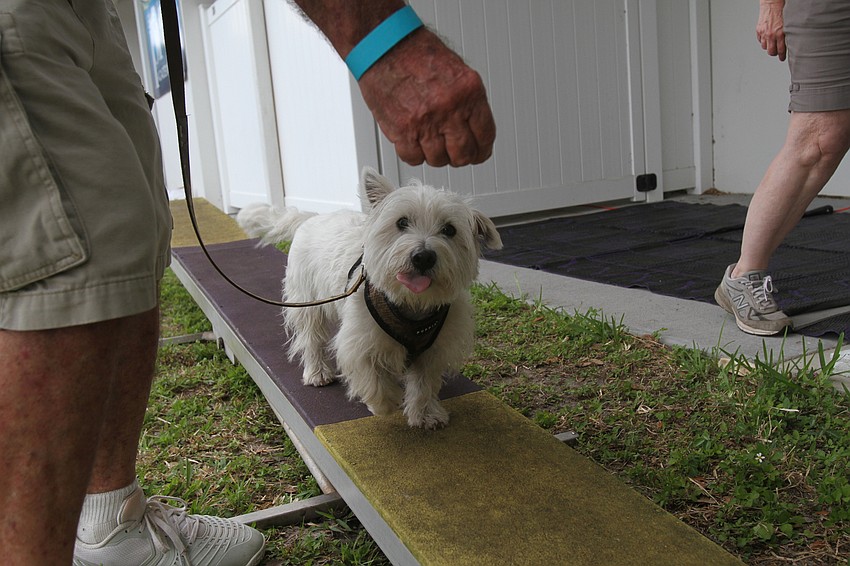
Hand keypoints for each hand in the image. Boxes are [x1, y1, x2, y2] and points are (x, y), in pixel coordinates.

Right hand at [357, 29, 495, 167]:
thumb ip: (468, 101)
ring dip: (435, 155)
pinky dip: (413, 154)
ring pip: (438, 160)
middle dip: (460, 157)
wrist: (384, 46)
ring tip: (430, 142)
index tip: (478, 153)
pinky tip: (413, 142)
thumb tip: (474, 128)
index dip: (482, 150)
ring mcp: (425, 121)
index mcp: (468, 92)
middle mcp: (449, 108)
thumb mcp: (456, 71)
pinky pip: (413, 158)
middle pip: (463, 154)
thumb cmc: (416, 54)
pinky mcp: (402, 130)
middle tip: (454, 153)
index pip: (485, 135)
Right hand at [756, 0, 785, 60]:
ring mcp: (764, 33)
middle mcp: (771, 34)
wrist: (772, 3)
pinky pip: (760, 40)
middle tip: (776, 53)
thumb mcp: (788, 24)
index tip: (782, 58)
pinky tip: (766, 39)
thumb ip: (787, 35)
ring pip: (765, 47)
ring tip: (771, 45)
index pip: (781, 50)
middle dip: (774, 53)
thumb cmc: (782, 11)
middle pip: (771, 51)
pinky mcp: (759, 30)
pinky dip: (763, 41)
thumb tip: (788, 43)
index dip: (782, 56)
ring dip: (768, 47)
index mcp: (780, 33)